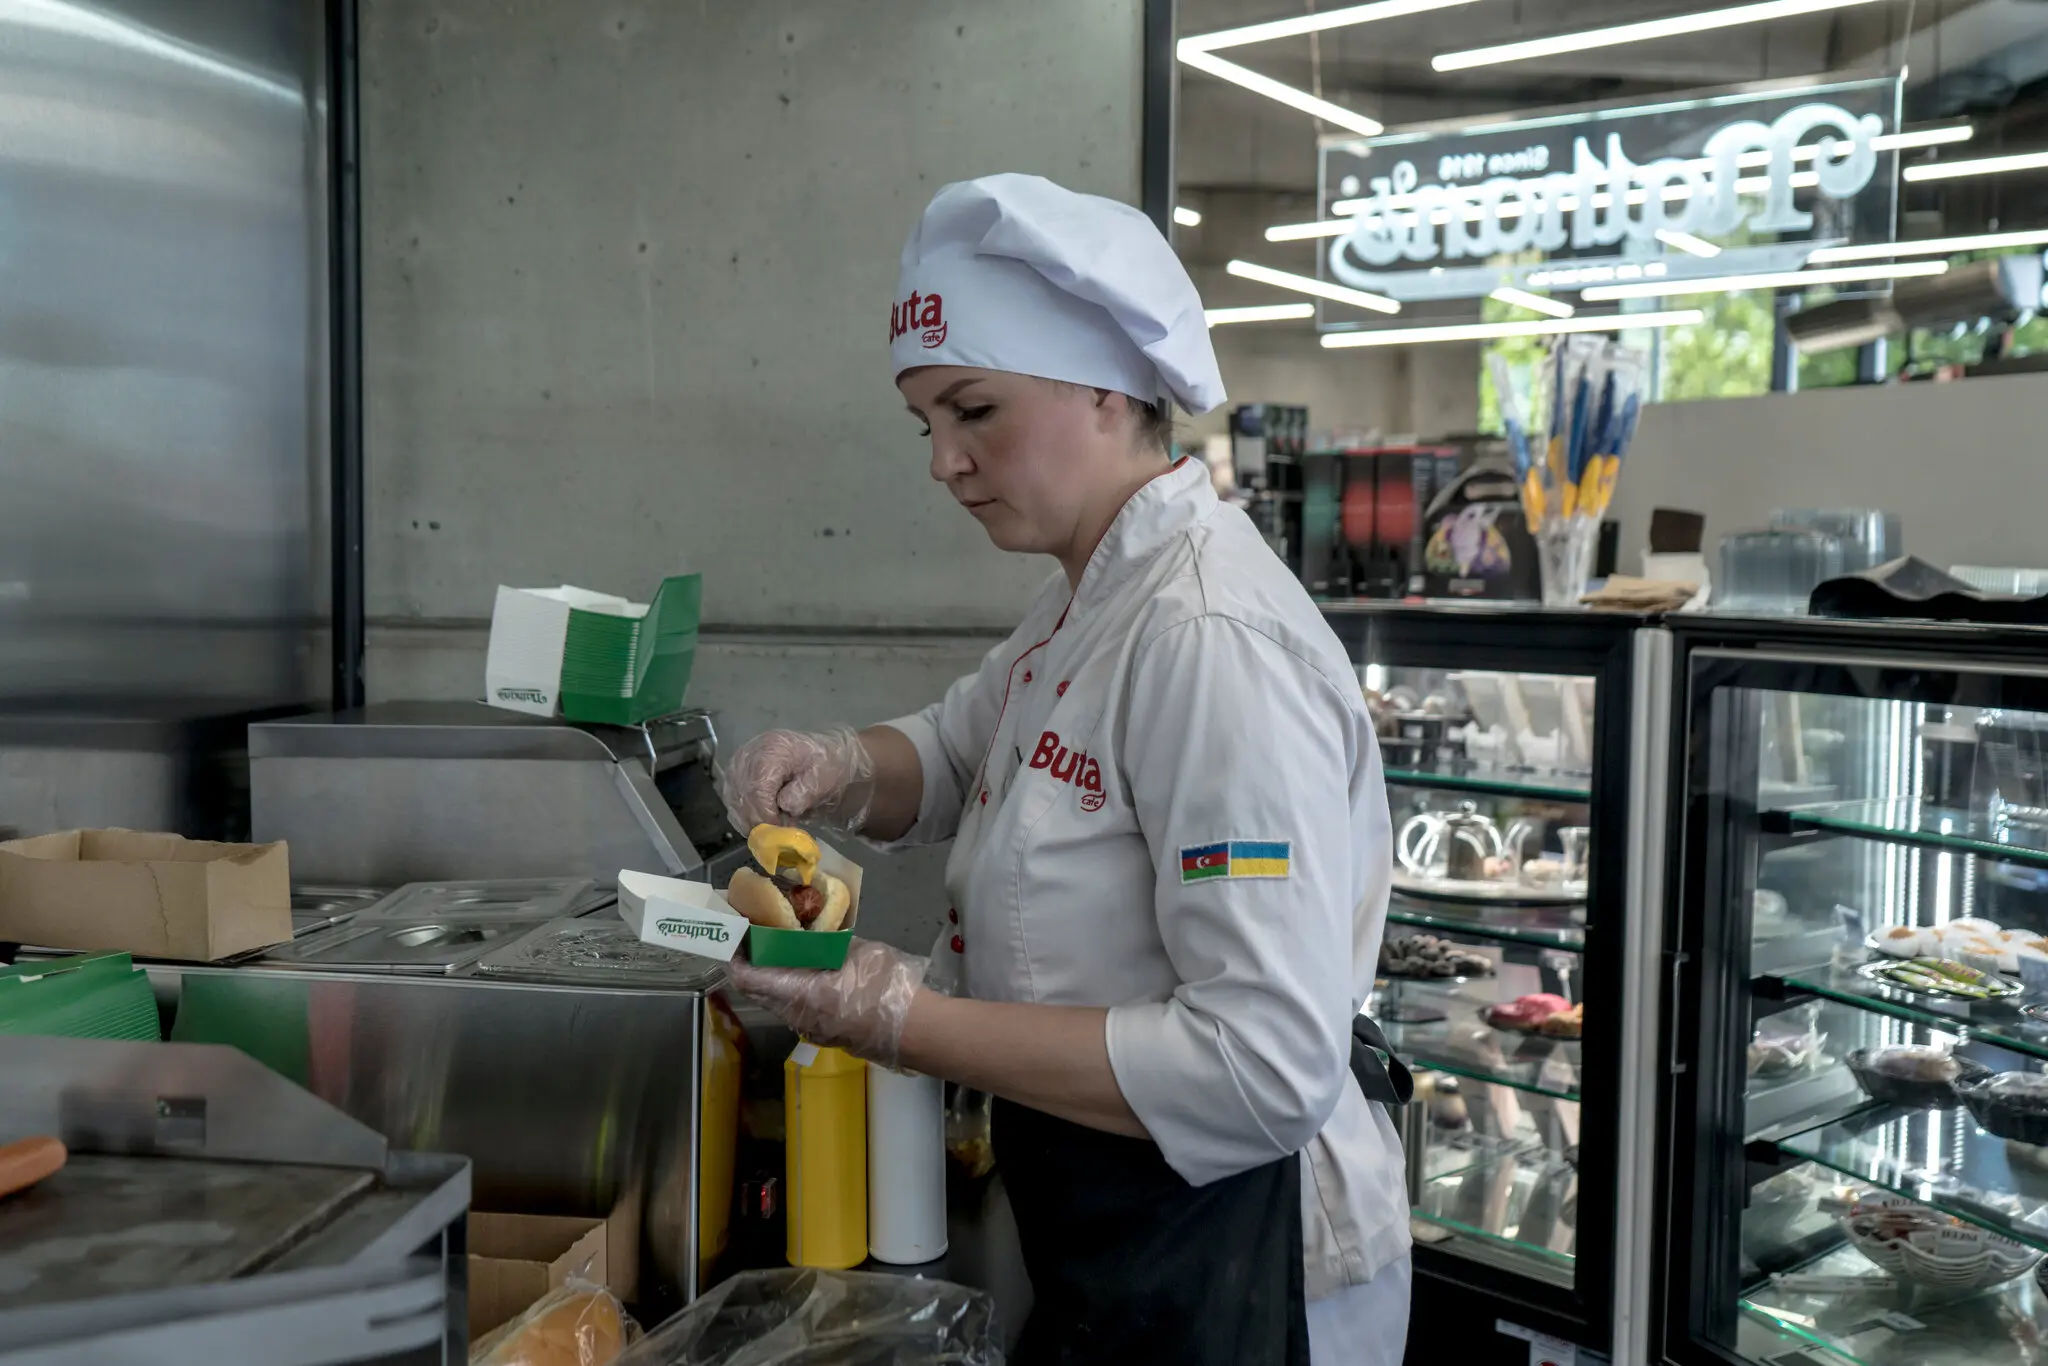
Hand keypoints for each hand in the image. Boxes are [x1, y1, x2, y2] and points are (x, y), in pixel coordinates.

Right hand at [717, 726, 877, 833]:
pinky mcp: (733, 777)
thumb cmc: (822, 767)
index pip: (757, 787)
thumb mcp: (822, 778)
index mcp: (772, 750)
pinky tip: (765, 818)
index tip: (780, 830)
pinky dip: (746, 817)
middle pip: (742, 796)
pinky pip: (732, 804)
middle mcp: (748, 755)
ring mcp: (737, 766)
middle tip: (780, 832)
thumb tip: (784, 806)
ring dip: (753, 820)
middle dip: (760, 820)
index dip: (766, 814)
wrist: (818, 757)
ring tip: (777, 822)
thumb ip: (804, 793)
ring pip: (735, 802)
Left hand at [724, 938, 927, 1067]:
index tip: (737, 937)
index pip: (749, 980)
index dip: (736, 959)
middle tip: (761, 937)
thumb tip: (817, 937)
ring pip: (781, 1002)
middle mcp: (798, 1017)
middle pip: (761, 992)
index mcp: (800, 994)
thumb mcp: (859, 952)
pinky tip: (813, 972)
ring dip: (777, 978)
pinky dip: (796, 990)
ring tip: (787, 950)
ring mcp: (812, 1030)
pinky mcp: (828, 1035)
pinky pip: (800, 1010)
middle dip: (756, 965)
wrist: (918, 1031)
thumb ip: (831, 943)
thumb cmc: (887, 988)